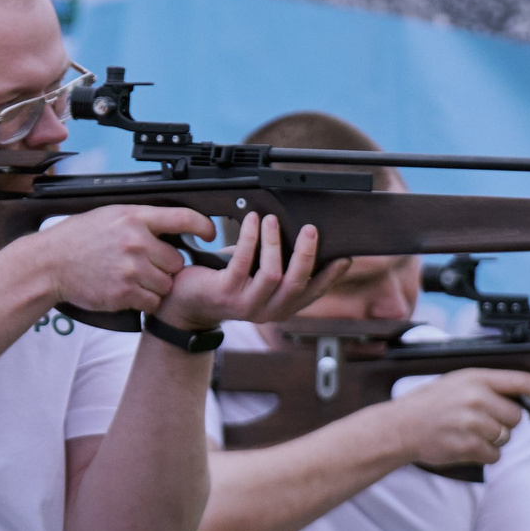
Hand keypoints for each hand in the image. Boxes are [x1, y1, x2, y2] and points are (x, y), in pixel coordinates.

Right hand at [31, 205, 207, 314]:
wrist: (50, 263)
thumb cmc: (79, 239)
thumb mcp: (110, 215)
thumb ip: (142, 220)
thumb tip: (173, 226)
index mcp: (135, 218)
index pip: (183, 218)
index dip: (203, 226)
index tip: (209, 234)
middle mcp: (136, 242)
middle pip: (177, 260)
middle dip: (166, 266)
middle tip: (146, 265)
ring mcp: (131, 269)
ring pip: (167, 284)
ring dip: (157, 285)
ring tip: (135, 278)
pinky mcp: (124, 293)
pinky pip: (153, 301)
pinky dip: (145, 300)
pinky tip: (128, 291)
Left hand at [159, 211, 341, 331]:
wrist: (184, 299)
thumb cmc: (224, 281)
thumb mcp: (256, 275)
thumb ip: (279, 264)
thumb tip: (303, 235)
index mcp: (280, 307)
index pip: (312, 294)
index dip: (330, 278)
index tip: (345, 258)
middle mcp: (267, 311)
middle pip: (296, 285)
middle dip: (306, 254)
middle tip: (311, 229)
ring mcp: (245, 305)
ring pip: (272, 275)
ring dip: (275, 243)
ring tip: (272, 220)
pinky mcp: (225, 293)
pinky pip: (242, 262)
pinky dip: (250, 238)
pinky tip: (251, 221)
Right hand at [378, 368, 529, 470]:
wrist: (400, 427)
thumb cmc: (429, 405)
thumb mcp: (457, 382)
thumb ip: (488, 385)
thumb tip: (523, 393)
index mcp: (476, 378)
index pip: (521, 380)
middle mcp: (476, 398)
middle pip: (517, 416)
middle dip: (505, 422)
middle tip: (481, 421)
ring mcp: (473, 423)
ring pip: (506, 436)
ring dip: (493, 439)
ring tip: (468, 432)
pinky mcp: (469, 446)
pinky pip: (495, 454)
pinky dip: (484, 454)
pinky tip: (465, 445)